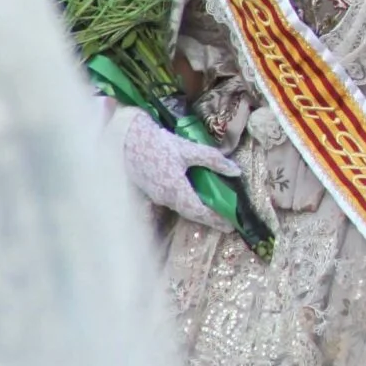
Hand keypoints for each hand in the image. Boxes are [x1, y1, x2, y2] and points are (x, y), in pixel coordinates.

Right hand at [111, 105, 241, 225]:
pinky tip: (193, 201)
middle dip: (208, 219)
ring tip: (213, 213)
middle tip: (225, 223)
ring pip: (180, 208)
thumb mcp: (189, 150)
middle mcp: (165, 198)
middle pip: (190, 213)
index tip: (230, 226)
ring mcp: (156, 196)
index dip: (215, 219)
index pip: (199, 211)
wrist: (128, 139)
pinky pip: (171, 203)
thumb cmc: (160, 144)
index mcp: (176, 190)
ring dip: (197, 212)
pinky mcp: (150, 191)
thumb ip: (213, 161)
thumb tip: (236, 171)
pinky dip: (186, 205)